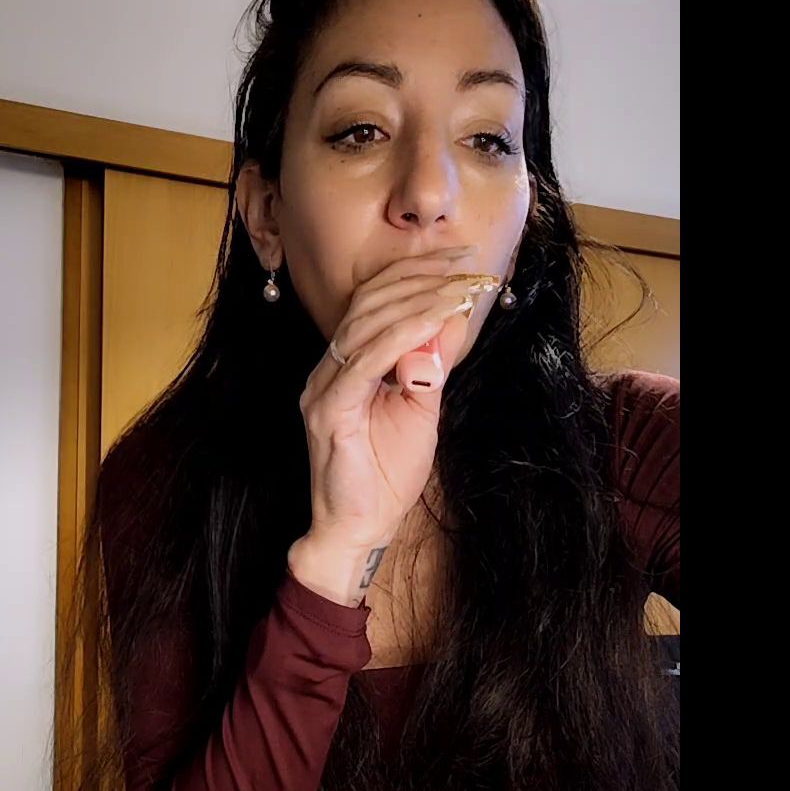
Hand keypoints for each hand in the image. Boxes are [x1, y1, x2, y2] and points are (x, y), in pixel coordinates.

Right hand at [296, 245, 502, 556]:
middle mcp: (327, 371)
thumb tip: (451, 317)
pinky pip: (366, 362)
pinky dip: (402, 336)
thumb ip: (430, 366)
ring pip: (368, 325)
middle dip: (420, 278)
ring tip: (459, 289)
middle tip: (466, 266)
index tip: (459, 259)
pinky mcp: (329, 412)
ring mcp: (323, 389)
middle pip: (370, 303)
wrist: (359, 531)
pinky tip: (432, 320)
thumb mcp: (420, 411)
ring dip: (418, 301)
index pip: (374, 303)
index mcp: (345, 367)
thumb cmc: (385, 478)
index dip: (414, 275)